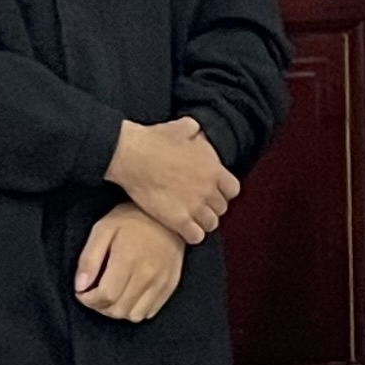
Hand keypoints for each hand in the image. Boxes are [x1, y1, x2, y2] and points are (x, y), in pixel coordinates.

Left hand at [74, 205, 184, 322]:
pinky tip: (129, 294)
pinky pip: (150, 312)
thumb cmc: (131, 219)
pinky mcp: (171, 285)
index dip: (88, 300)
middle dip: (100, 306)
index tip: (82, 292)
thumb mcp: (102, 230)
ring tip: (113, 295)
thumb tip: (80, 287)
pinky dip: (136, 309)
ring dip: (118, 310)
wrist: (167, 214)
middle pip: (119, 310)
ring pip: (134, 315)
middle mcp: (148, 275)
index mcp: (128, 260)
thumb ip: (89, 259)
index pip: (105, 296)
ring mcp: (162, 282)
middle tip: (95, 293)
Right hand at [108, 114, 239, 242]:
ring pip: (211, 224)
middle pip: (221, 208)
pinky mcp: (178, 220)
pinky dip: (192, 235)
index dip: (223, 192)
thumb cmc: (153, 140)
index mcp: (213, 169)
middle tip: (199, 207)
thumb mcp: (181, 128)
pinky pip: (196, 236)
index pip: (233, 190)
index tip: (213, 192)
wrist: (132, 155)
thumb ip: (193, 131)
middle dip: (211, 208)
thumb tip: (194, 128)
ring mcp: (194, 206)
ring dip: (203, 223)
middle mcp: (208, 189)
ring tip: (192, 220)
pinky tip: (183, 230)